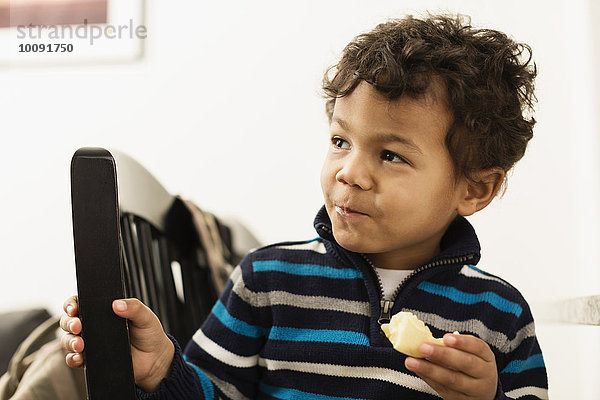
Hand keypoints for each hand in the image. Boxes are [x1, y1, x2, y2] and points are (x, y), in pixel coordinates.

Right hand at [60, 295, 174, 391]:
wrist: (154, 360)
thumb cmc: (149, 334)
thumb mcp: (145, 317)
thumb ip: (134, 307)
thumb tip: (117, 304)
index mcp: (104, 311)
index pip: (81, 303)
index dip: (72, 304)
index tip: (74, 308)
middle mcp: (93, 326)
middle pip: (69, 321)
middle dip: (69, 322)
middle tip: (78, 326)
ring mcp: (91, 343)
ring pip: (68, 339)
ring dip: (69, 341)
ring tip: (80, 344)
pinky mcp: (91, 360)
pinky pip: (74, 359)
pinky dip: (72, 358)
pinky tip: (79, 357)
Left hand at [404, 334, 497, 399]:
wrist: (483, 392)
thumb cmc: (472, 364)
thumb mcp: (472, 352)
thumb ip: (457, 345)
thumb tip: (429, 339)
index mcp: (486, 358)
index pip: (477, 348)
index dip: (462, 343)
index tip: (446, 337)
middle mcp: (484, 375)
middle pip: (465, 364)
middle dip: (443, 355)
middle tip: (423, 347)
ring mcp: (473, 390)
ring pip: (452, 380)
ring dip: (430, 370)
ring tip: (411, 361)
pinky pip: (443, 389)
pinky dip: (428, 379)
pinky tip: (417, 370)